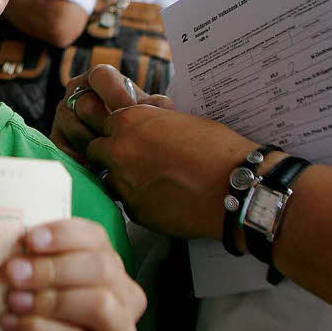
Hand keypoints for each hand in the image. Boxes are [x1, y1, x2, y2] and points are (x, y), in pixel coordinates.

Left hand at [0, 219, 145, 330]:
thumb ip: (37, 265)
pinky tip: (10, 324)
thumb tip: (13, 248)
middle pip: (101, 268)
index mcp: (112, 270)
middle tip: (13, 271)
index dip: (63, 234)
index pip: (97, 237)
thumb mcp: (44, 288)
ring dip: (49, 299)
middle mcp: (126, 298)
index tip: (28, 238)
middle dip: (52, 267)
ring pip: (98, 302)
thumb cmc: (50, 324)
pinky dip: (38, 330)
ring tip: (13, 300)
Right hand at [50, 65, 172, 164]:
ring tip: (111, 158)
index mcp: (100, 77)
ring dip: (95, 146)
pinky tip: (96, 167)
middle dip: (105, 126)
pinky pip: (64, 147)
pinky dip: (81, 159)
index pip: (101, 77)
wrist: (121, 142)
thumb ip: (155, 105)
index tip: (130, 113)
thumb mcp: (147, 108)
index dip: (115, 95)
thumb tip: (162, 107)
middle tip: (121, 140)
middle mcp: (76, 91)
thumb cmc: (136, 120)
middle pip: (85, 106)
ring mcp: (63, 113)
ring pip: (74, 129)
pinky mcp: (56, 135)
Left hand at [85, 104, 256, 239]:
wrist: (236, 186)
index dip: (115, 133)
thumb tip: (141, 130)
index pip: (102, 124)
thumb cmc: (216, 149)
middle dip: (110, 156)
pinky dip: (138, 202)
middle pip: (95, 151)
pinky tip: (161, 199)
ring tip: (150, 182)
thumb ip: (149, 124)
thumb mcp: (178, 121)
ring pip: (107, 180)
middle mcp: (119, 149)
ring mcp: (124, 181)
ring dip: (121, 180)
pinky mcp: (134, 210)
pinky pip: (126, 204)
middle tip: (133, 162)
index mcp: (129, 120)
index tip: (126, 139)